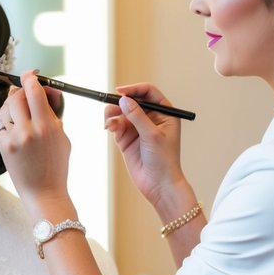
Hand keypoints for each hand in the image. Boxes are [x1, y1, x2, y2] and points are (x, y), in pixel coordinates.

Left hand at [0, 71, 72, 215]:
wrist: (44, 192)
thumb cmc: (56, 165)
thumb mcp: (63, 137)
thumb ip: (53, 114)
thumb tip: (46, 93)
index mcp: (48, 126)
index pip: (34, 91)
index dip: (30, 78)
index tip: (30, 74)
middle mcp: (29, 130)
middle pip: (17, 96)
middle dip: (20, 91)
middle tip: (24, 92)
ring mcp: (14, 138)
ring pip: (6, 108)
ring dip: (11, 104)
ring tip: (18, 109)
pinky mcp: (4, 146)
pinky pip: (0, 124)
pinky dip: (5, 120)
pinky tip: (12, 124)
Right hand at [104, 82, 188, 210]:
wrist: (158, 185)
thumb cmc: (164, 160)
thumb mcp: (152, 135)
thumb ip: (137, 116)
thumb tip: (124, 100)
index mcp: (164, 113)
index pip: (148, 93)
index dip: (134, 90)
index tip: (120, 92)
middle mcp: (151, 118)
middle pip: (132, 101)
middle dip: (119, 103)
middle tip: (110, 108)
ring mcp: (138, 128)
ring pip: (121, 113)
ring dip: (112, 114)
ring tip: (109, 123)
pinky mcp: (127, 139)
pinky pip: (116, 125)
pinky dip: (111, 124)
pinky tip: (109, 128)